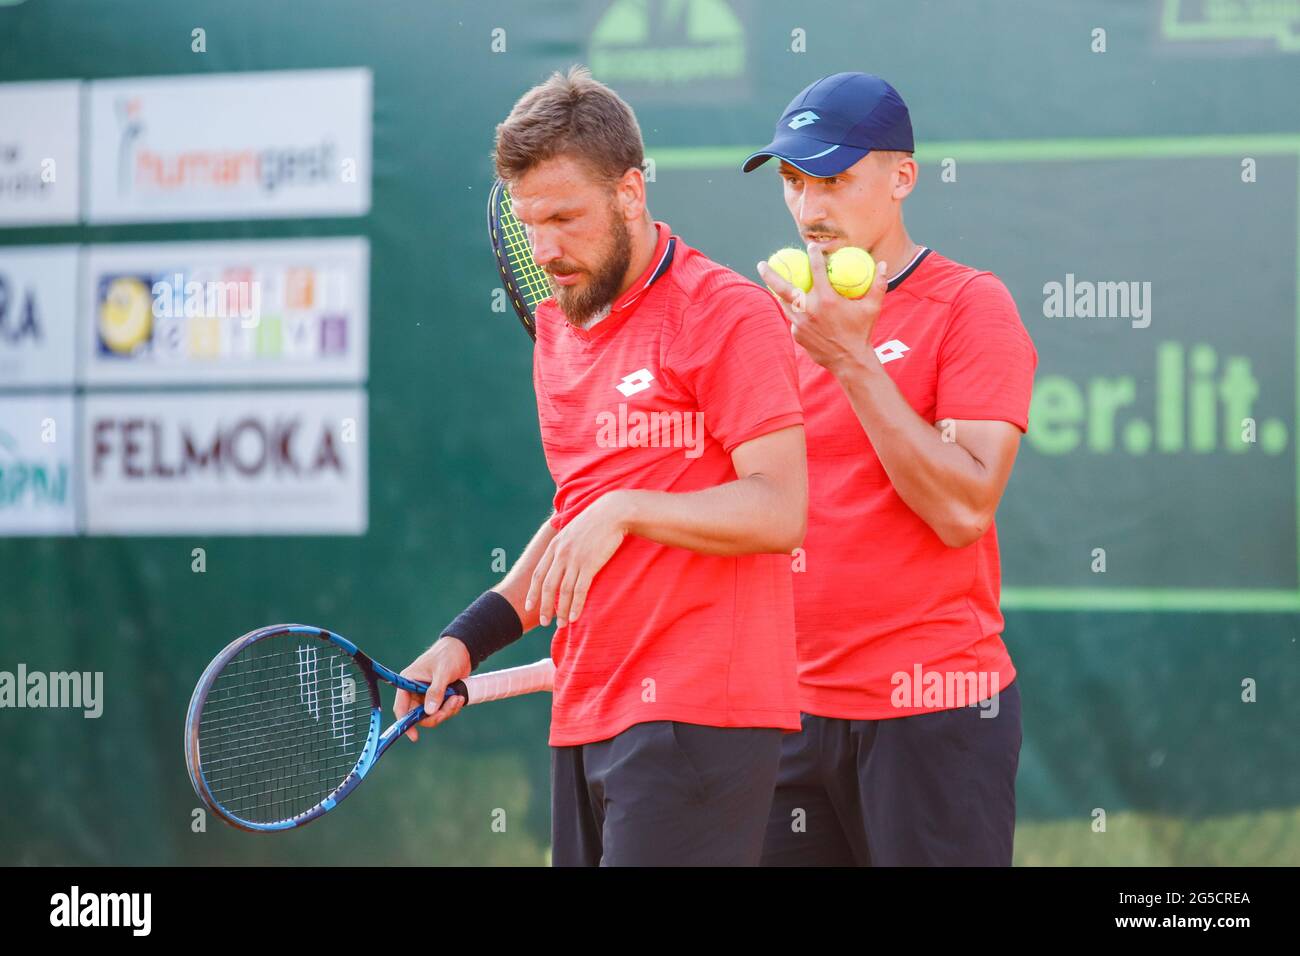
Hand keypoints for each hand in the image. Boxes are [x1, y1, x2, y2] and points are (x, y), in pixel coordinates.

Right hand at [393, 636, 470, 741]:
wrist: (462, 649)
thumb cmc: (448, 655)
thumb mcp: (442, 672)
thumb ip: (435, 691)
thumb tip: (429, 711)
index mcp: (408, 682)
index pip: (401, 707)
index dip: (405, 723)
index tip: (414, 736)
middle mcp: (415, 691)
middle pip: (419, 715)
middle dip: (436, 715)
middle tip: (451, 707)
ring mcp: (427, 695)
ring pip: (432, 715)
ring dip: (446, 711)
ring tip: (458, 698)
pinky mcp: (439, 697)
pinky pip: (442, 710)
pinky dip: (451, 708)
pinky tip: (459, 698)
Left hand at [526, 491, 629, 627]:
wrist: (612, 512)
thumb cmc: (595, 521)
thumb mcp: (572, 529)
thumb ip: (564, 543)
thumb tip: (562, 556)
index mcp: (555, 546)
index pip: (538, 573)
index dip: (533, 592)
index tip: (529, 606)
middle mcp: (561, 554)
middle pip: (547, 586)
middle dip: (544, 606)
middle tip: (544, 622)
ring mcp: (575, 559)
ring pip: (563, 591)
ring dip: (561, 610)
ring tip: (561, 624)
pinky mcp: (590, 564)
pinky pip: (580, 590)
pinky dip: (576, 606)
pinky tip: (574, 617)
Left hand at [757, 242, 887, 374]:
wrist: (850, 361)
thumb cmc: (862, 332)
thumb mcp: (873, 307)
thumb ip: (879, 284)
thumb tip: (883, 264)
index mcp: (827, 299)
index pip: (816, 269)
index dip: (813, 255)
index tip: (810, 247)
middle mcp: (810, 310)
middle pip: (783, 287)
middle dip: (769, 273)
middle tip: (762, 263)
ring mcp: (801, 324)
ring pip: (784, 303)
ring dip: (777, 292)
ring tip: (771, 282)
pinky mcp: (797, 335)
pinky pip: (793, 319)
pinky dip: (794, 311)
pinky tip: (795, 307)